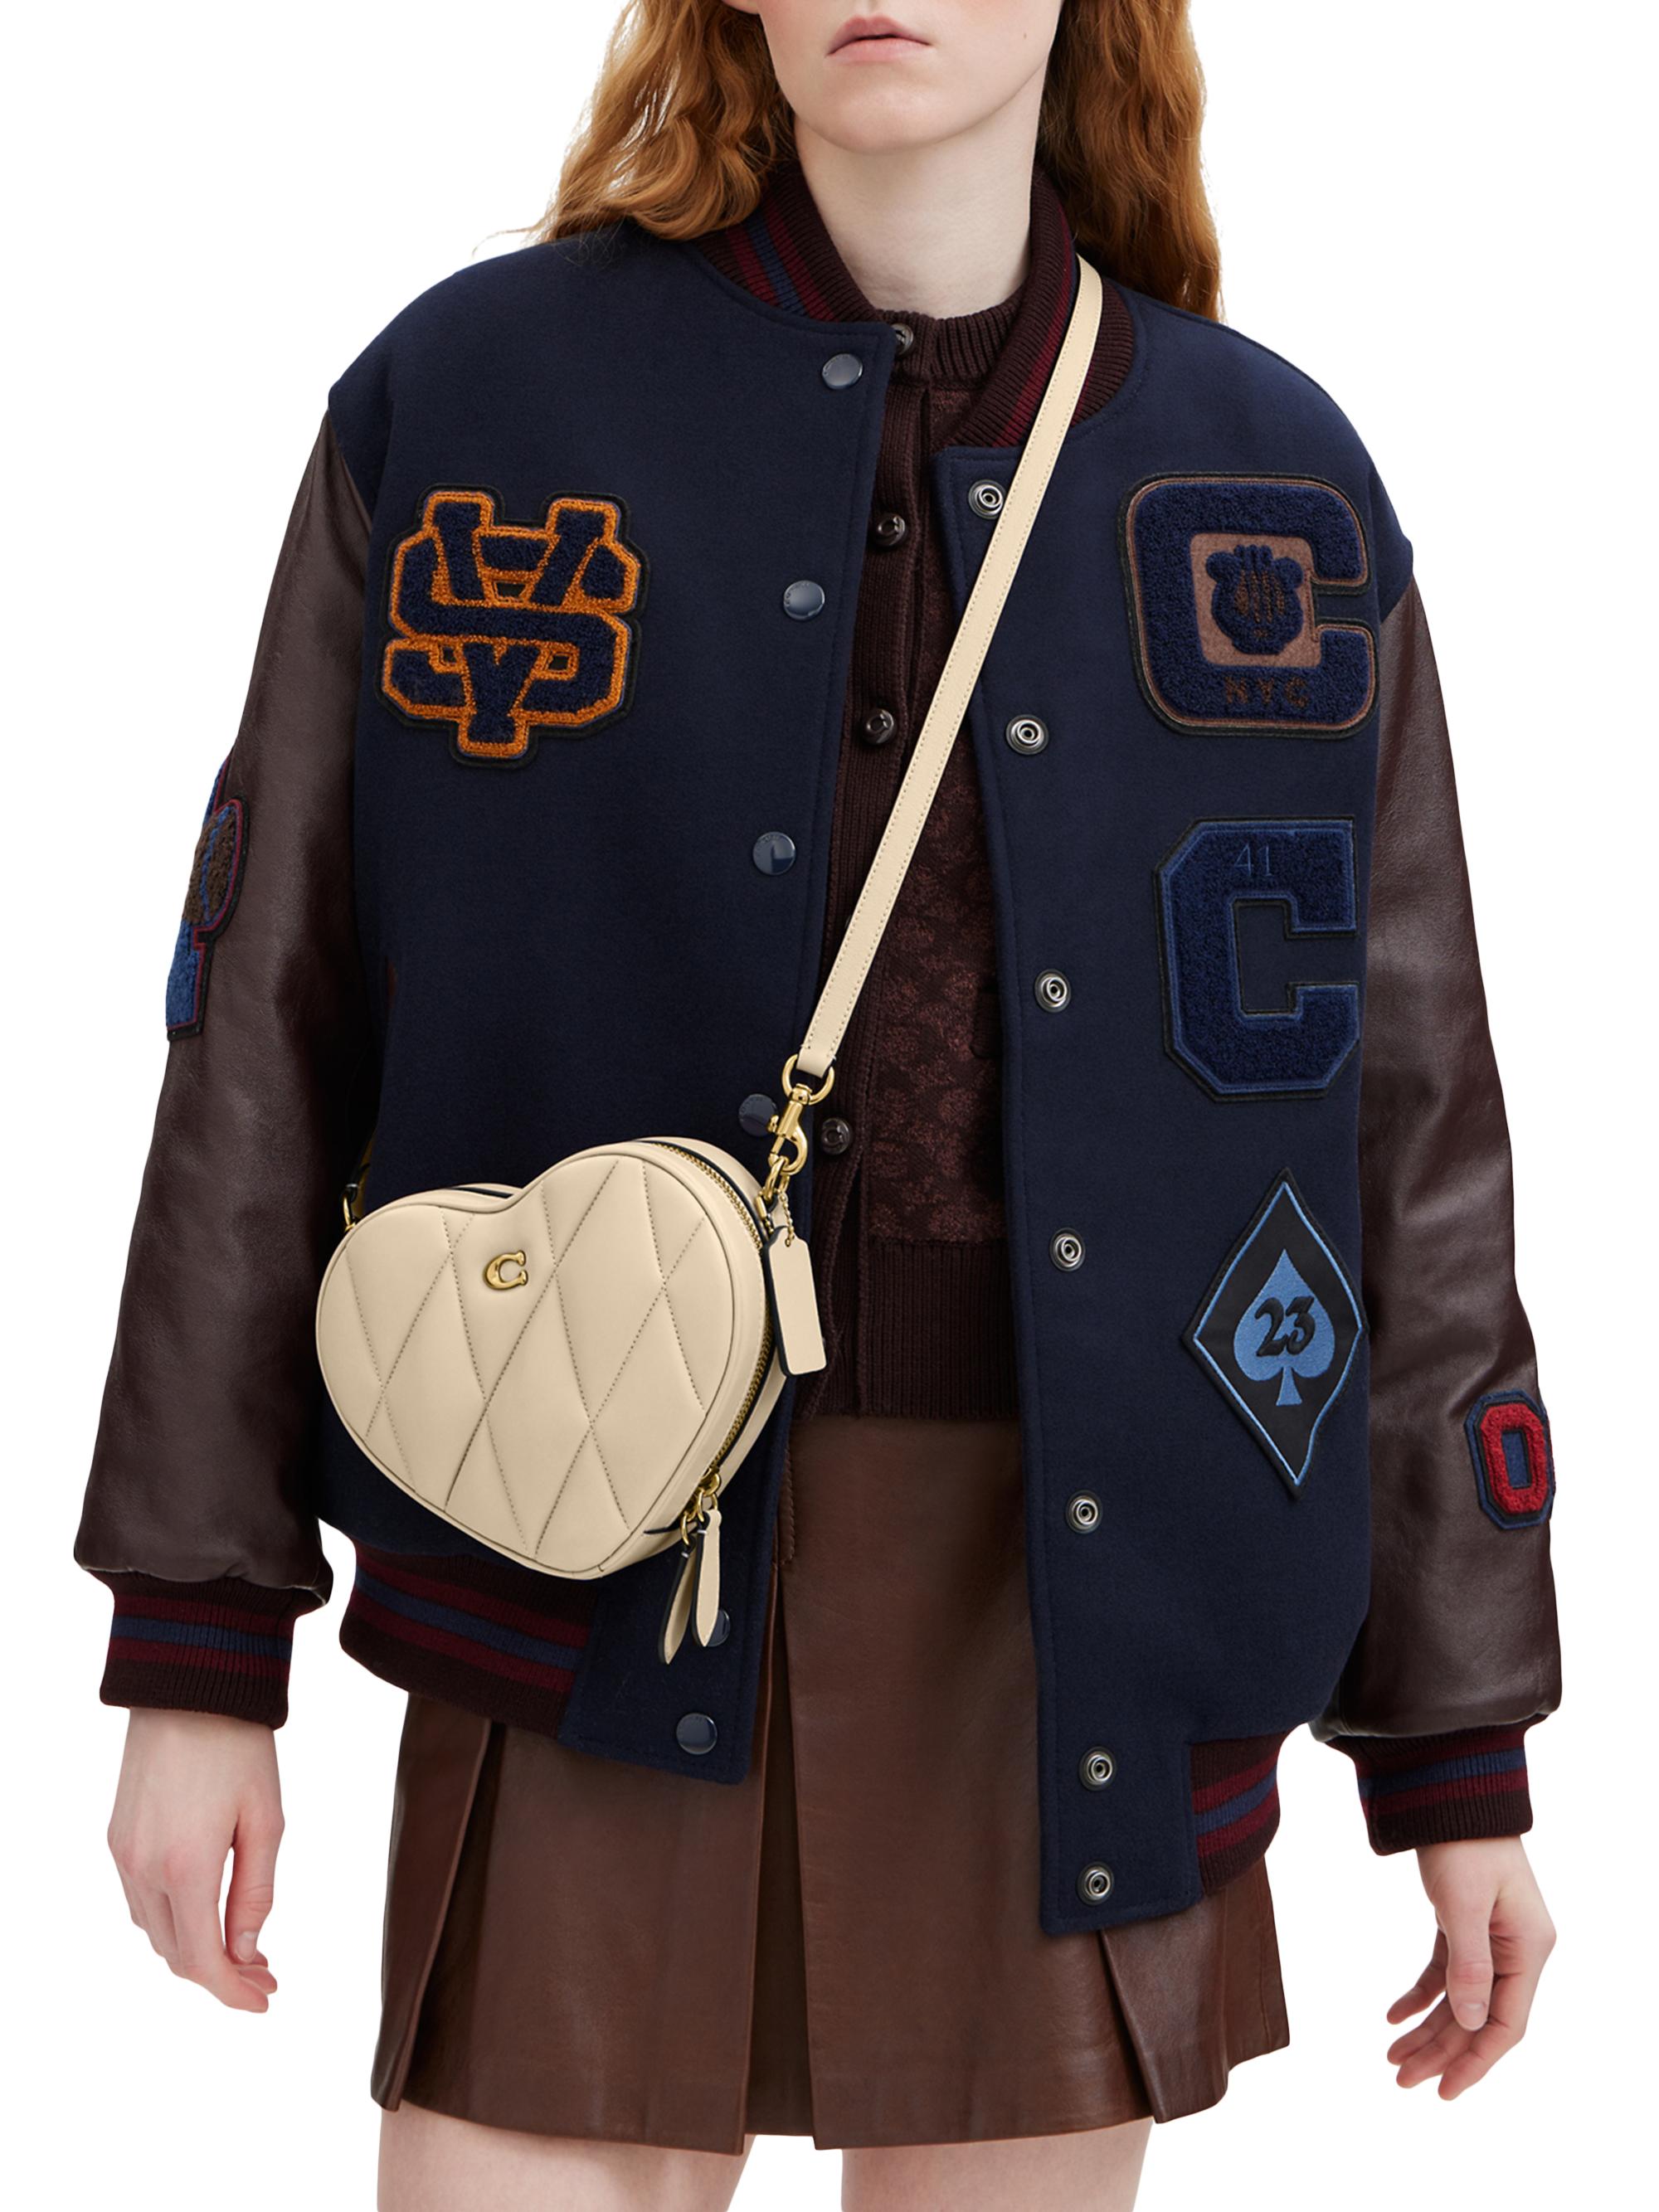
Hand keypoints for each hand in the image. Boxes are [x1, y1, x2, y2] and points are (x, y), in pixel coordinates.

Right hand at [108, 1709, 284, 2011]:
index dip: (233, 1991)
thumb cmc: (238, 1747)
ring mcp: (123, 1854)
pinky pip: (140, 1899)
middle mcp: (143, 1868)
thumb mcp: (266, 1819)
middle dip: (219, 1974)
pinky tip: (205, 1911)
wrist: (188, 1687)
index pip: (203, 1960)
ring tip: (241, 1947)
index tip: (265, 2000)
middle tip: (264, 1973)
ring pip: (154, 1930)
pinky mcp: (116, 1837)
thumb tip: (246, 1952)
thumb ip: (255, 1892)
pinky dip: (171, 1919)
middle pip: (175, 1954)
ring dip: (193, 1949)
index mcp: (186, 1867)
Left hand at [1387, 1837, 1554, 2096]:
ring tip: (1392, 2056)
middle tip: (1400, 2078)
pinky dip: (1421, 1994)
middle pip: (1479, 2017)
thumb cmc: (1463, 1843)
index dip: (1476, 2061)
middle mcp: (1515, 1949)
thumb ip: (1469, 1966)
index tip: (1444, 2090)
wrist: (1449, 1791)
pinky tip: (1394, 2014)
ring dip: (1428, 2028)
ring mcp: (1492, 1937)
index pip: (1506, 2024)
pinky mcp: (1466, 1924)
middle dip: (1441, 2051)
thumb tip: (1473, 2023)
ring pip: (1460, 1999)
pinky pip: (1445, 1972)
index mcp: (1528, 1949)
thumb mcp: (1464, 1905)